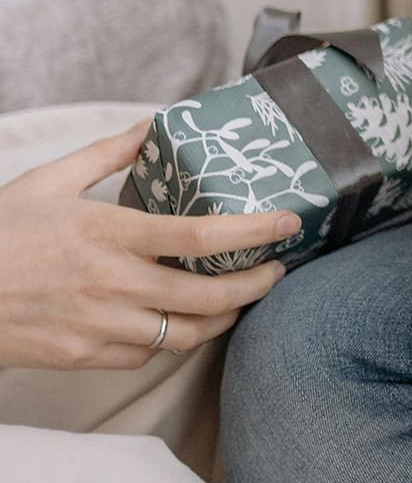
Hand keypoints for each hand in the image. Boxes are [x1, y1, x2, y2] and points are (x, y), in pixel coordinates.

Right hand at [0, 119, 300, 369]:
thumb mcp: (49, 180)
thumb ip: (107, 153)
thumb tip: (150, 126)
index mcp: (111, 233)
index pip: (201, 235)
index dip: (254, 232)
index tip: (290, 224)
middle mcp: (113, 283)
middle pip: (209, 295)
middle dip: (255, 286)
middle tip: (278, 271)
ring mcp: (98, 325)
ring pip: (184, 333)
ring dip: (221, 318)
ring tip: (241, 299)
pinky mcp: (81, 356)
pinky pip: (144, 354)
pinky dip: (170, 338)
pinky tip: (182, 320)